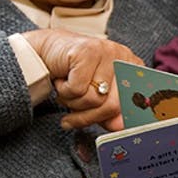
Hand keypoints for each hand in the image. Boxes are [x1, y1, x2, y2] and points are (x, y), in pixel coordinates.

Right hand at [22, 29, 143, 131]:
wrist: (43, 53)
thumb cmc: (70, 75)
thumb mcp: (93, 96)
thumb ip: (108, 111)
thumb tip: (119, 126)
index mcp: (130, 67)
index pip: (134, 102)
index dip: (120, 119)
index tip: (108, 126)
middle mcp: (123, 57)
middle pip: (113, 105)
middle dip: (89, 116)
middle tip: (72, 117)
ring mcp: (107, 51)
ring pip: (94, 99)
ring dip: (73, 102)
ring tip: (68, 90)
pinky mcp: (87, 51)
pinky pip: (77, 89)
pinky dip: (64, 90)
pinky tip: (62, 79)